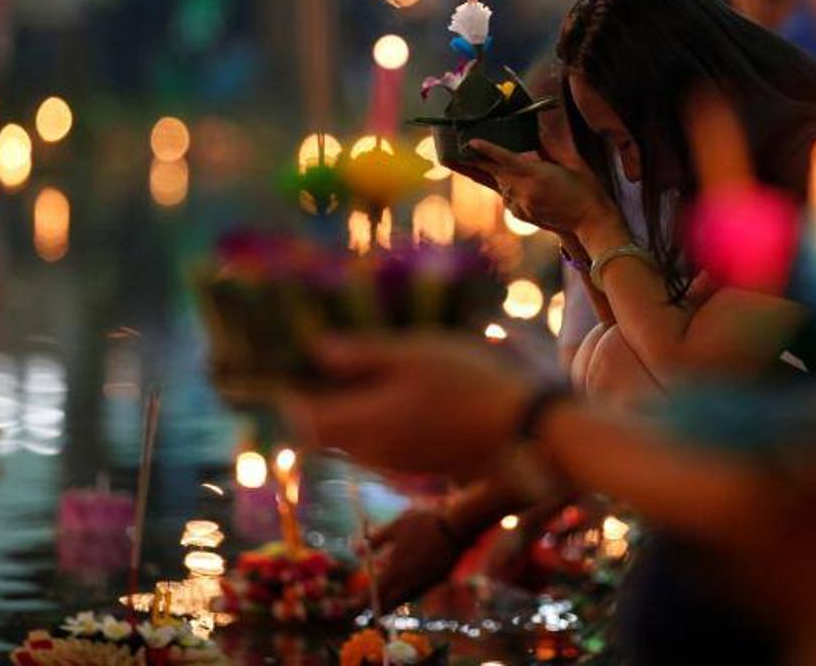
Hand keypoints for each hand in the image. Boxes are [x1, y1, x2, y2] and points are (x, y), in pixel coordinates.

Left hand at [281, 332, 531, 479]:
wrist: (525, 430)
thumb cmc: (469, 382)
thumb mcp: (415, 354)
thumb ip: (361, 355)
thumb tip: (316, 349)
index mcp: (363, 423)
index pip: (302, 418)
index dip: (290, 394)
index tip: (293, 364)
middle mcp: (372, 452)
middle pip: (323, 435)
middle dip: (315, 403)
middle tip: (323, 363)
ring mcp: (397, 463)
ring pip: (352, 442)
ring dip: (346, 414)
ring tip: (361, 372)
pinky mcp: (420, 465)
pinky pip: (379, 447)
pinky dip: (373, 423)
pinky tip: (397, 394)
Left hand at [367, 509, 464, 608]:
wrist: (456, 527)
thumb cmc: (423, 524)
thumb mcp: (395, 527)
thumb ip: (376, 540)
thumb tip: (357, 550)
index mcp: (396, 572)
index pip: (373, 595)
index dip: (359, 603)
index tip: (349, 605)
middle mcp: (409, 584)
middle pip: (387, 604)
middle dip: (374, 605)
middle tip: (365, 601)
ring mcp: (424, 585)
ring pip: (402, 600)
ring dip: (390, 598)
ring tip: (382, 591)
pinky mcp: (435, 582)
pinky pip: (415, 593)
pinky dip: (404, 591)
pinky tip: (401, 580)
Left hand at [468, 139, 620, 237]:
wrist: (591, 221)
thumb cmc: (586, 189)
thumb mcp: (572, 162)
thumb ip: (551, 147)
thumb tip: (536, 133)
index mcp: (536, 174)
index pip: (505, 160)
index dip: (486, 150)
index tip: (470, 142)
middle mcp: (524, 191)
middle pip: (493, 174)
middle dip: (472, 164)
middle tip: (448, 155)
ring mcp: (521, 206)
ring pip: (500, 186)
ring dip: (499, 176)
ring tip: (489, 165)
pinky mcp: (522, 215)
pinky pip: (508, 199)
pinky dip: (509, 190)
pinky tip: (520, 186)